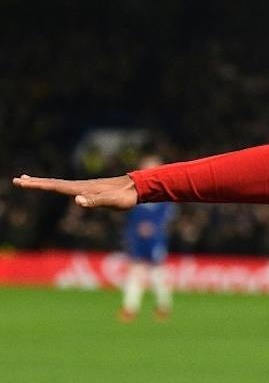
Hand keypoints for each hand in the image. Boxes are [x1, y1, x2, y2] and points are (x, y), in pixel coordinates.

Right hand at [12, 174, 137, 209]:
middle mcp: (80, 186)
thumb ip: (95, 201)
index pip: (55, 186)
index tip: (21, 182)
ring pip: (59, 184)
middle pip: (53, 183)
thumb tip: (77, 200)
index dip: (38, 185)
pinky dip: (57, 186)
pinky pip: (68, 188)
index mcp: (82, 189)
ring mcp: (84, 187)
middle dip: (35, 183)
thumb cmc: (125, 197)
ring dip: (43, 183)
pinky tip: (57, 188)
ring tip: (29, 181)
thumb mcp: (111, 201)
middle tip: (17, 180)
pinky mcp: (89, 190)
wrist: (136, 188)